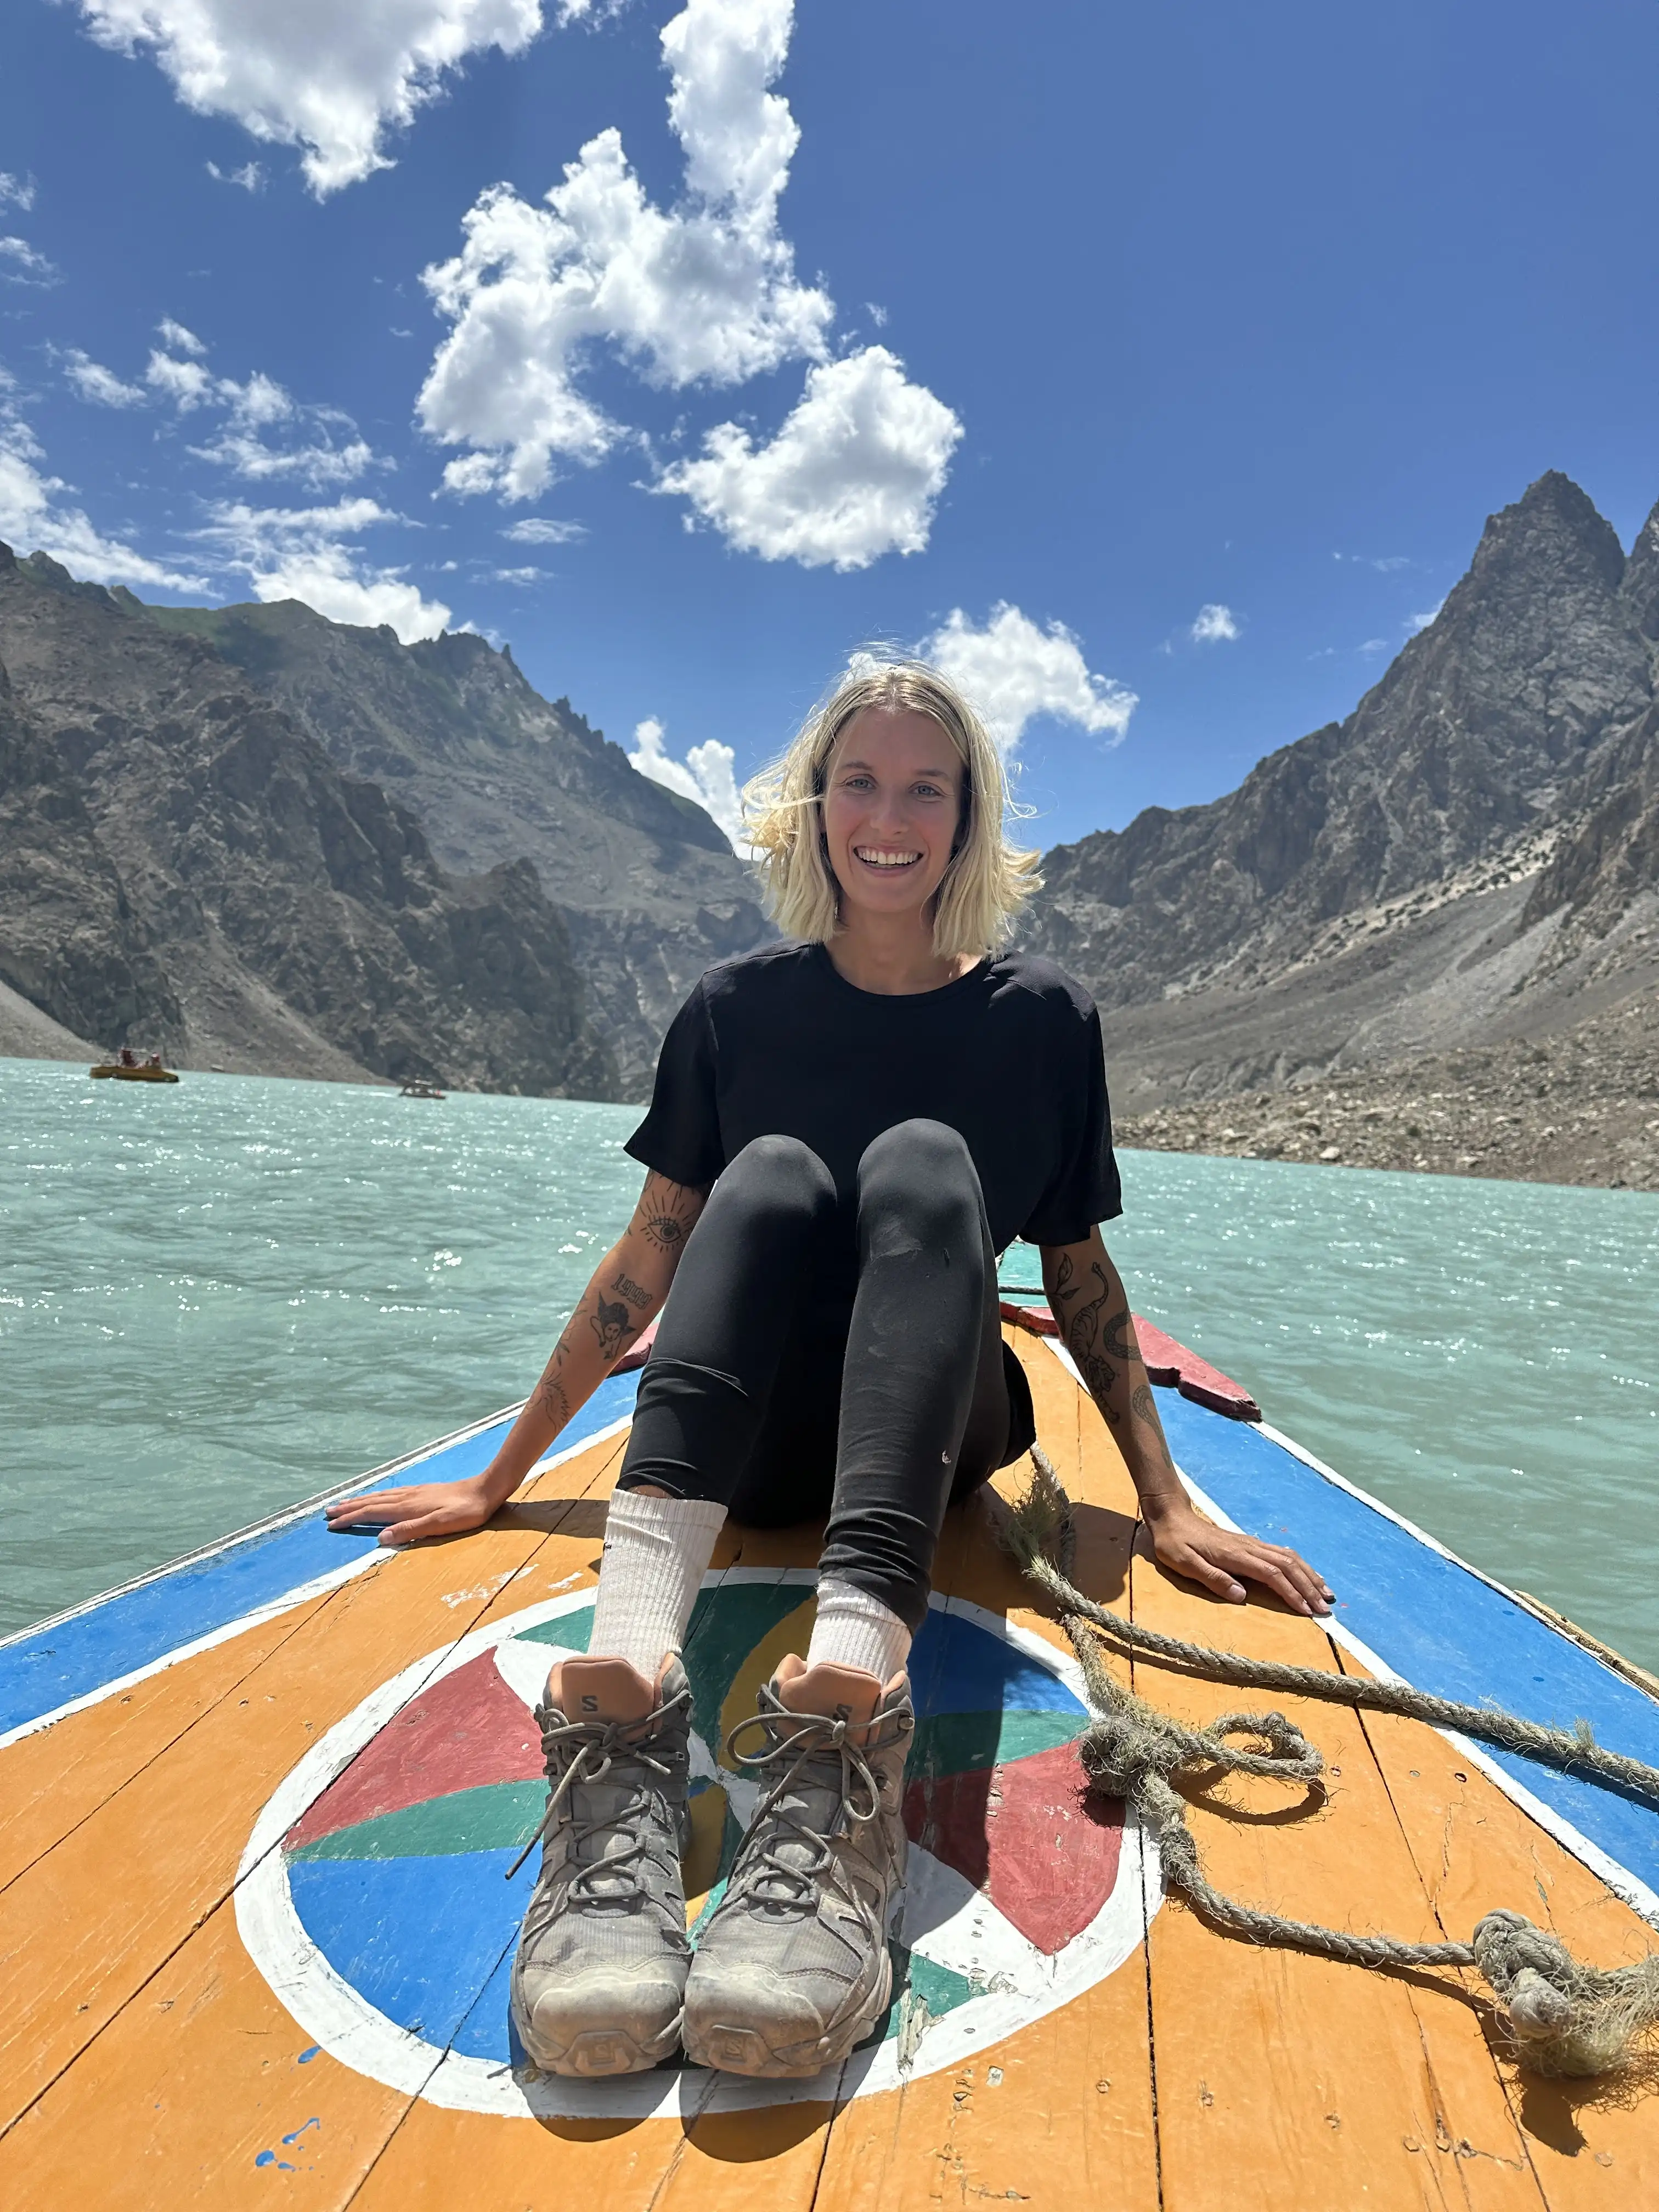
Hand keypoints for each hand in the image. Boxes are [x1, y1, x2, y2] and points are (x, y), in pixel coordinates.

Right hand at [324, 1474, 498, 1547]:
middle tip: (328, 1510)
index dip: (351, 1518)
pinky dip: (378, 1495)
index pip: (372, 1513)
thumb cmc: (466, 1512)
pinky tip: (380, 1496)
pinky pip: (392, 1492)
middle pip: (372, 1501)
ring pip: (381, 1495)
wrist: (486, 1490)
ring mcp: (415, 1492)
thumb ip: (410, 1531)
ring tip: (345, 1502)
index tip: (331, 1524)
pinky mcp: (424, 1490)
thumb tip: (380, 1538)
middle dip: (349, 1507)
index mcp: (408, 1507)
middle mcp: (408, 1497)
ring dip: (361, 1500)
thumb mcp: (440, 1525)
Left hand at [1145, 1500, 1333, 1616]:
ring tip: (1326, 1595)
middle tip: (1325, 1610)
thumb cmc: (1175, 1543)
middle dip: (1309, 1588)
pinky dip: (1301, 1566)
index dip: (1291, 1593)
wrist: (1172, 1517)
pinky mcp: (1251, 1544)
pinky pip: (1283, 1554)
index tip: (1307, 1611)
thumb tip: (1240, 1595)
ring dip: (1310, 1576)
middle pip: (1288, 1566)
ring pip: (1289, 1558)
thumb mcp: (1184, 1563)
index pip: (1272, 1575)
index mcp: (1235, 1555)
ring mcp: (1252, 1544)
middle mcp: (1249, 1547)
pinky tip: (1309, 1576)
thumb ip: (1212, 1578)